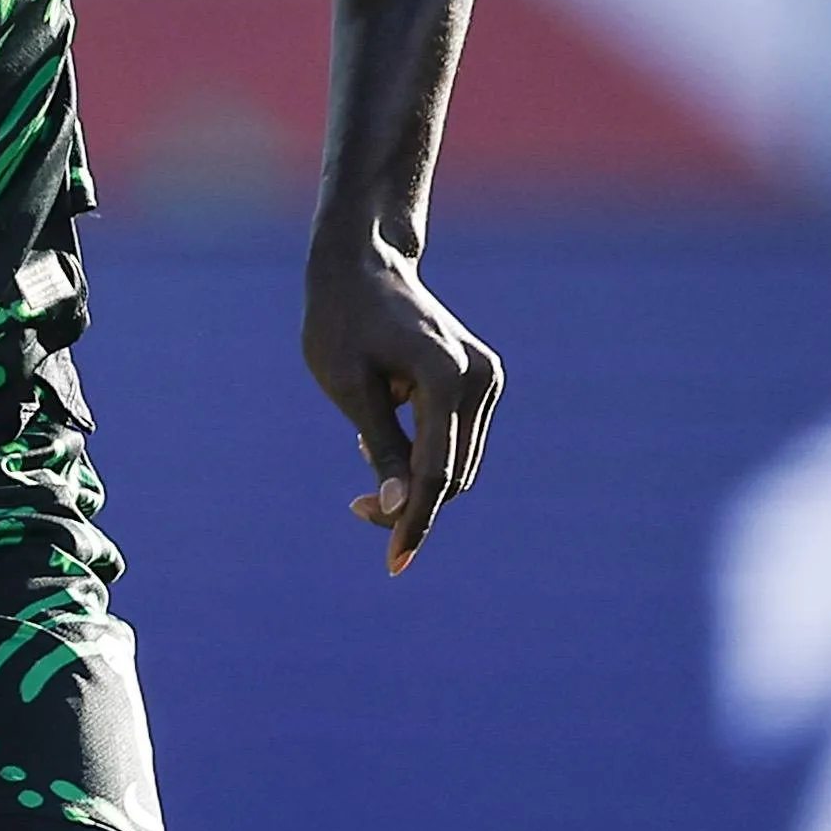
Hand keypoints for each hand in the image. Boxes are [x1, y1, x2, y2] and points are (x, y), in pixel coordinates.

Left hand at [304, 236, 500, 577]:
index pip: (436, 471)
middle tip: (356, 507)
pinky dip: (428, 455)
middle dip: (411, 504)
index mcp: (446, 375)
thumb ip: (381, 449)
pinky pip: (459, 441)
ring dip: (419, 481)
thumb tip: (399, 509)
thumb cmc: (342, 322)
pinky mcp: (484, 380)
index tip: (394, 563)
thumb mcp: (349, 389)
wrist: (364, 266)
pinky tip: (385, 429)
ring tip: (366, 446)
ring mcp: (488, 378)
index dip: (414, 522)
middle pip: (453, 475)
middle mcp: (480, 378)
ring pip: (460, 464)